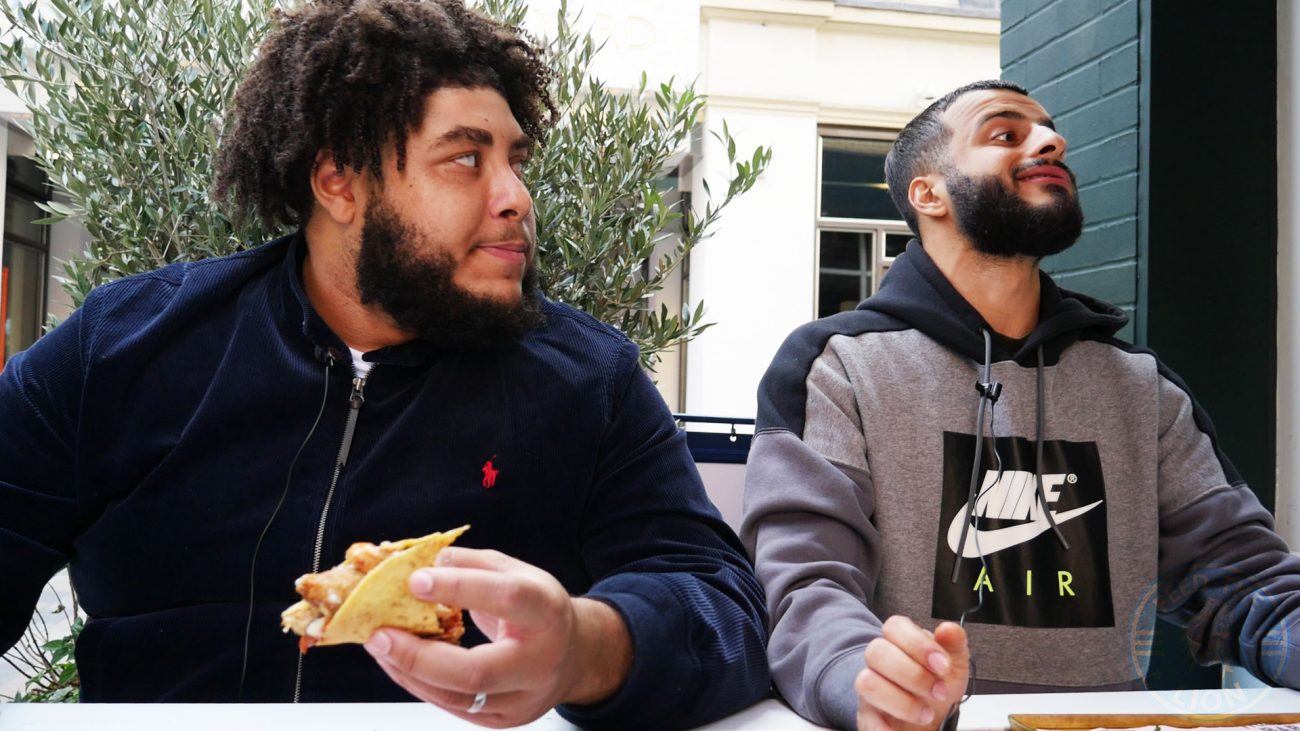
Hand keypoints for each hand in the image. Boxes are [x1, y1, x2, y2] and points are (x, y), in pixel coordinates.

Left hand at [363, 547, 631, 728]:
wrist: (575, 655)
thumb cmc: (539, 609)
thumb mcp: (517, 573)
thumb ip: (473, 563)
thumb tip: (428, 562)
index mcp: (546, 611)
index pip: (505, 598)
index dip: (459, 587)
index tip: (415, 580)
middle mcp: (539, 660)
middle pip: (476, 672)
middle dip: (419, 656)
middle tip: (379, 635)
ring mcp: (523, 698)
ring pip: (457, 698)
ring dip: (409, 673)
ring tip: (380, 647)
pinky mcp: (505, 720)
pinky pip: (454, 709)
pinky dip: (420, 686)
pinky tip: (399, 665)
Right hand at [855, 617, 968, 730]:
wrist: (930, 720)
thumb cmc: (938, 687)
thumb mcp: (955, 664)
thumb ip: (954, 644)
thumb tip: (948, 629)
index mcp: (899, 641)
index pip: (894, 627)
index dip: (918, 644)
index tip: (942, 665)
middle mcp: (880, 662)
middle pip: (876, 651)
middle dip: (913, 674)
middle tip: (939, 691)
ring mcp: (871, 688)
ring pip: (866, 683)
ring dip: (902, 702)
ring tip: (926, 714)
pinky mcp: (868, 716)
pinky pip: (867, 719)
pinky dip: (886, 728)